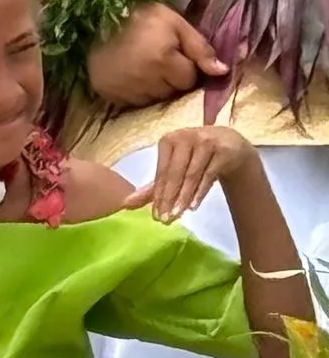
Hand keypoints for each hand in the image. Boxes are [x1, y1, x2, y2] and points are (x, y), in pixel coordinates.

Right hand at [86, 2, 227, 107]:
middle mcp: (144, 80)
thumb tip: (223, 72)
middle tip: (156, 58)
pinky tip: (127, 74)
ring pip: (152, 99)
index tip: (172, 53)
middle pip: (170, 93)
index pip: (188, 80)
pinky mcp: (107, 94)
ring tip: (141, 66)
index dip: (183, 66)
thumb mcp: (176, 23)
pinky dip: (132, 91)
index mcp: (163, 60)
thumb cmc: (140, 15)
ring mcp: (123, 89)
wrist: (94, 14)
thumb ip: (200, 48)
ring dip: (151, 87)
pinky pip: (131, 102)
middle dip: (168, 78)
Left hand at [126, 125, 256, 221]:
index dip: (158, 194)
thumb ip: (153, 187)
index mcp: (168, 141)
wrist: (230, 145)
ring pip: (192, 175)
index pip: (162, 172)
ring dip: (183, 197)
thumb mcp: (175, 169)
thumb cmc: (196, 158)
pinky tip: (194, 206)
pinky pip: (209, 174)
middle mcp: (185, 137)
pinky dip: (201, 191)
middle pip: (175, 173)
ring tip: (177, 215)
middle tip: (165, 219)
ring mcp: (206, 141)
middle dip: (169, 198)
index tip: (155, 216)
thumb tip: (126, 204)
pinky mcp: (223, 150)